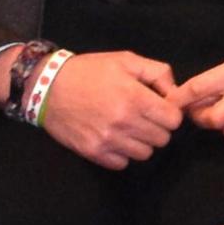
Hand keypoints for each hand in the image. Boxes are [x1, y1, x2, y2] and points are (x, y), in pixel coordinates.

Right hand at [36, 49, 182, 168]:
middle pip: (162, 139)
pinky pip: (123, 164)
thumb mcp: (126, 60)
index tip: (159, 108)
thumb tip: (175, 94)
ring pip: (145, 154)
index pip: (174, 120)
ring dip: (141, 142)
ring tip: (128, 127)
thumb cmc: (90, 71)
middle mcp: (124, 122)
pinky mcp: (94, 153)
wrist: (48, 86)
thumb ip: (158, 73)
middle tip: (143, 117)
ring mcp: (108, 140)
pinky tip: (114, 138)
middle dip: (157, 127)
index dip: (170, 113)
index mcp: (135, 98)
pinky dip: (123, 154)